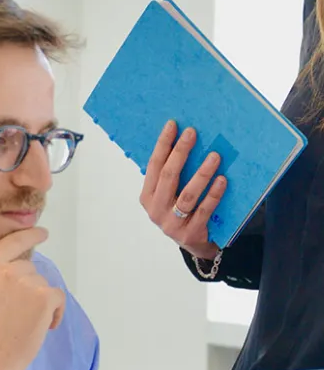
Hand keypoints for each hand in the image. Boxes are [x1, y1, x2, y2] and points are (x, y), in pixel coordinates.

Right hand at [0, 227, 65, 369]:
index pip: (13, 242)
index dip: (30, 235)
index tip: (42, 232)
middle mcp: (7, 269)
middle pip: (30, 270)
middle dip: (28, 289)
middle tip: (14, 314)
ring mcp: (27, 283)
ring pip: (43, 286)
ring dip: (40, 303)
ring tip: (23, 324)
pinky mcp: (44, 298)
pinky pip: (58, 298)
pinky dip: (55, 313)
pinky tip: (42, 327)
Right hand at [140, 120, 225, 260]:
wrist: (196, 244)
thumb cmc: (183, 213)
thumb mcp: (169, 196)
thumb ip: (172, 177)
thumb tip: (185, 142)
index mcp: (147, 197)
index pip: (153, 166)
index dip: (162, 145)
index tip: (173, 125)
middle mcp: (155, 210)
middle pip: (168, 177)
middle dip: (180, 152)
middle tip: (192, 133)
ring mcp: (172, 224)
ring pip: (187, 194)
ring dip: (201, 173)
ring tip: (215, 156)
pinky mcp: (190, 233)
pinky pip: (204, 210)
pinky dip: (213, 194)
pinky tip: (222, 180)